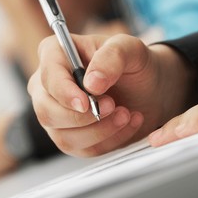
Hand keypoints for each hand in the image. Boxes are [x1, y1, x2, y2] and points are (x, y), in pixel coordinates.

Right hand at [28, 34, 196, 156]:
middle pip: (47, 112)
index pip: (48, 76)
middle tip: (112, 105)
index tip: (85, 103)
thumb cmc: (134, 63)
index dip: (64, 92)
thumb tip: (91, 83)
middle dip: (83, 117)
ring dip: (100, 131)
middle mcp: (48, 86)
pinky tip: (127, 123)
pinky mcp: (71, 137)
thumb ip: (111, 57)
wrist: (150, 88)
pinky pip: (83, 149)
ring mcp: (56, 114)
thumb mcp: (130, 48)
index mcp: (55, 54)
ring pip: (64, 136)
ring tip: (126, 114)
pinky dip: (110, 140)